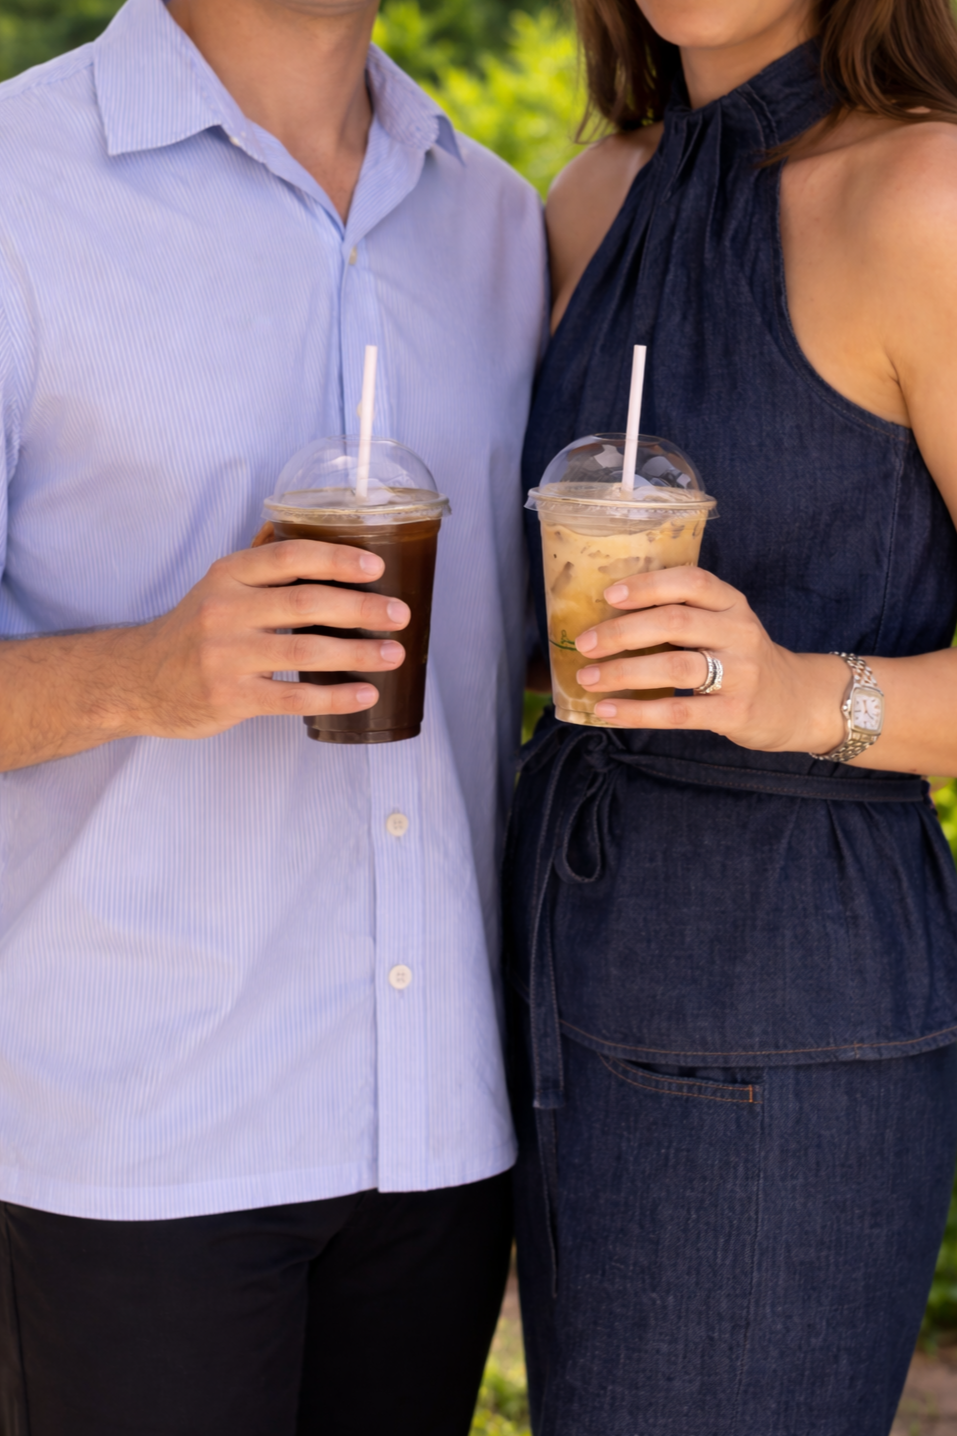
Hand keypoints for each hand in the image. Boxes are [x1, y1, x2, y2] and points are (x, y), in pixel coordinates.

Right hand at [114, 538, 409, 739]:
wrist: (138, 680)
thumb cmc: (191, 630)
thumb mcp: (217, 585)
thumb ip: (259, 561)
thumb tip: (296, 520)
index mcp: (228, 575)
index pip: (289, 556)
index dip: (336, 558)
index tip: (376, 568)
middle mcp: (225, 610)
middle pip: (306, 602)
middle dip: (361, 608)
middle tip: (399, 614)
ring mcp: (226, 655)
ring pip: (306, 650)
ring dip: (358, 653)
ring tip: (394, 654)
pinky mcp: (230, 696)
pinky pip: (293, 696)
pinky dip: (335, 696)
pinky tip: (366, 694)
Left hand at [573, 567, 847, 753]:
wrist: (799, 704)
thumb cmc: (744, 661)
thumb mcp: (725, 627)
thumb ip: (684, 617)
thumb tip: (608, 619)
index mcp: (733, 604)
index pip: (691, 582)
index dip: (648, 585)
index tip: (610, 596)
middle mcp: (739, 633)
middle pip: (674, 622)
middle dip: (621, 632)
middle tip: (584, 643)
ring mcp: (740, 674)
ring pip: (674, 666)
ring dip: (623, 672)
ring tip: (588, 678)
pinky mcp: (735, 712)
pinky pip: (678, 712)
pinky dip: (637, 712)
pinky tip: (607, 712)